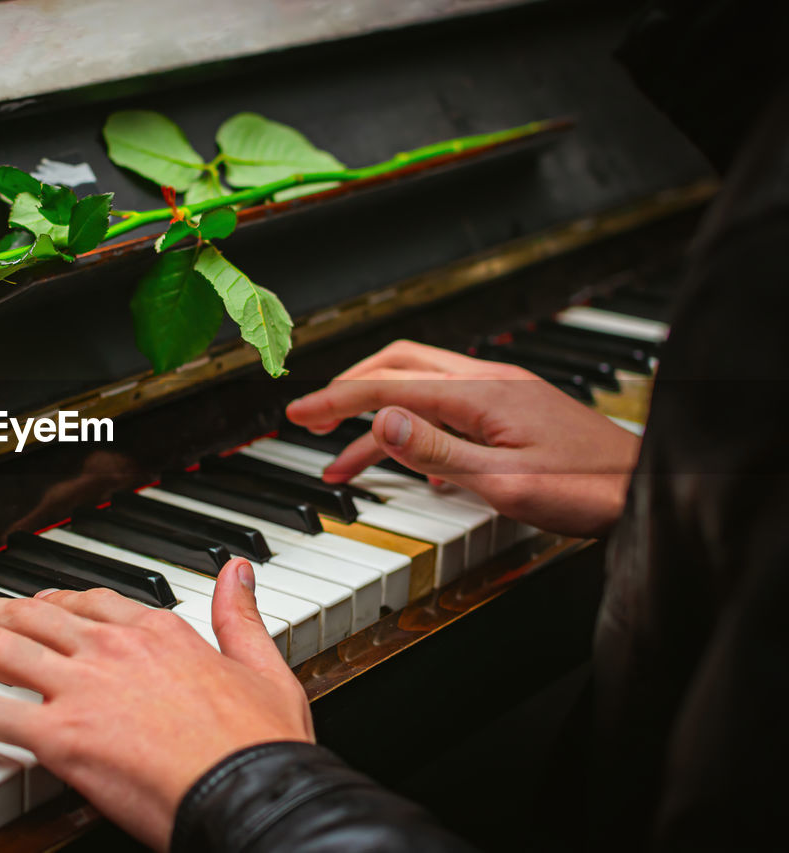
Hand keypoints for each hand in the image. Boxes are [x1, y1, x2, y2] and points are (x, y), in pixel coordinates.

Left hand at [0, 559, 312, 850]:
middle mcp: (110, 648)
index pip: (85, 603)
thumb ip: (239, 615)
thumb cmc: (259, 743)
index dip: (45, 604)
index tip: (24, 608)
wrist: (250, 789)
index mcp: (155, 631)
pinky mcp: (60, 734)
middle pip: (25, 618)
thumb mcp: (261, 666)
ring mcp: (81, 687)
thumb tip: (239, 570)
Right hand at [285, 340, 640, 536]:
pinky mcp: (512, 411)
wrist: (648, 491)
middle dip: (348, 390)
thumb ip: (435, 450)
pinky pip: (446, 408)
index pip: (389, 386)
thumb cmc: (587, 489)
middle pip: (398, 366)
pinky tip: (408, 464)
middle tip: (310, 419)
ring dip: (376, 418)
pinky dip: (412, 429)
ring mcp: (502, 393)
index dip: (336, 399)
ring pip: (420, 389)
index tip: (297, 413)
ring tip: (342, 461)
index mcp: (480, 393)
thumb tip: (378, 418)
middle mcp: (488, 381)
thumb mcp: (503, 480)